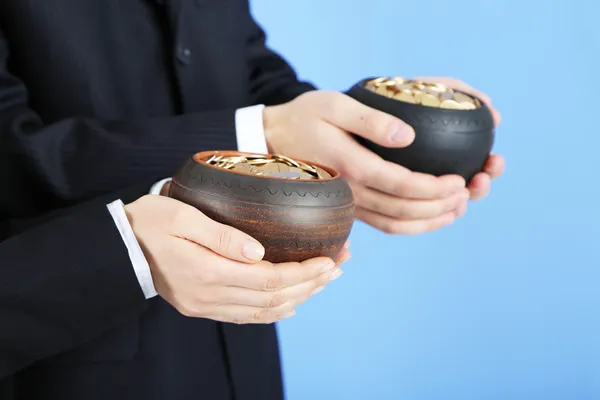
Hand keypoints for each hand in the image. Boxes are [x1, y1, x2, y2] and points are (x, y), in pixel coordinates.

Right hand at [124, 195, 349, 323]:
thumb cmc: (149, 223)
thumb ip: (221, 236)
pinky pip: (247, 316)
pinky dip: (274, 311)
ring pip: (265, 310)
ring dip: (300, 296)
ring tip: (326, 280)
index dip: (305, 272)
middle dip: (312, 283)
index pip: (271, 279)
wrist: (117, 247)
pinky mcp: (203, 307)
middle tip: (340, 265)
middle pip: (275, 297)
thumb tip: (260, 252)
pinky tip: (293, 302)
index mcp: (208, 272)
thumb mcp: (182, 217)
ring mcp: (207, 306)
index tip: (331, 260)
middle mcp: (211, 295)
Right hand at [263, 80, 503, 234]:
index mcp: (351, 167)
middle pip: (404, 211)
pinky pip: (383, 225)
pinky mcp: (348, 208)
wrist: (271, 141)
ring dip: (430, 221)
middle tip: (468, 193)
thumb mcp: (333, 105)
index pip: (401, 186)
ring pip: (396, 224)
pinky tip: (430, 219)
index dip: (434, 188)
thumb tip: (409, 137)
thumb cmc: (304, 117)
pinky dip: (411, 227)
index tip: (459, 180)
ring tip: (458, 210)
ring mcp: (349, 205)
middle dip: (441, 206)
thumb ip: (370, 120)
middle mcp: (351, 193)